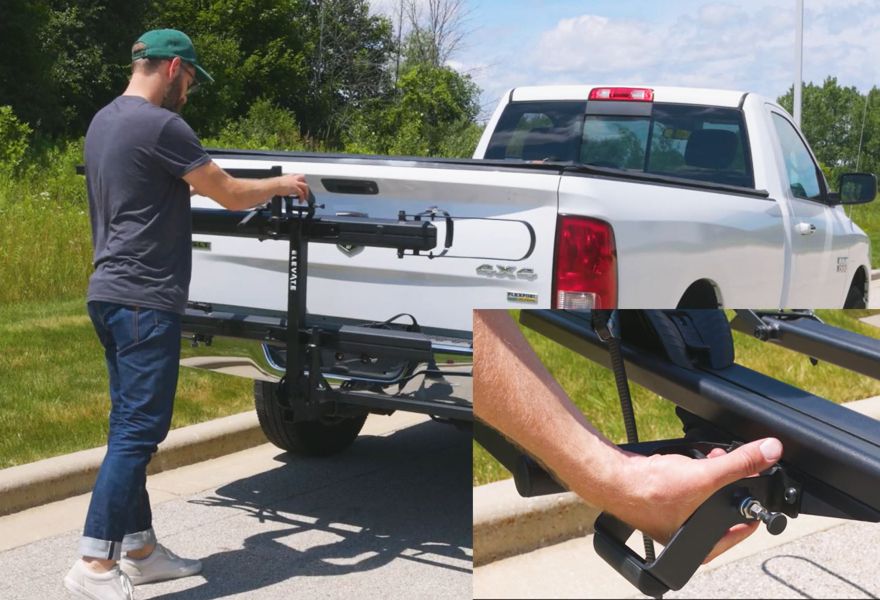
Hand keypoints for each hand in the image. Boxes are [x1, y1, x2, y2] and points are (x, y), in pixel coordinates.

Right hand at [277, 174, 308, 202]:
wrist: (273, 186)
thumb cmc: (274, 185)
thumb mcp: (280, 183)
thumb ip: (284, 185)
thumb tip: (285, 190)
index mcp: (289, 176)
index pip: (297, 176)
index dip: (300, 181)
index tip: (301, 185)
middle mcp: (293, 178)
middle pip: (303, 179)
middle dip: (305, 185)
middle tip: (306, 191)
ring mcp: (295, 183)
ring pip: (305, 186)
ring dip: (306, 192)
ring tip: (305, 198)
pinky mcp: (295, 188)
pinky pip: (301, 193)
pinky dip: (302, 198)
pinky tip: (300, 201)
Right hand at [606, 437, 782, 562]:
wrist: (614, 478)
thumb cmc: (650, 491)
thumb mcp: (704, 476)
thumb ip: (740, 464)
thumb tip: (769, 452)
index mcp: (702, 547)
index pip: (742, 527)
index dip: (751, 502)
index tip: (757, 482)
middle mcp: (688, 539)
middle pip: (723, 508)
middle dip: (727, 480)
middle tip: (726, 464)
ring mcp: (674, 521)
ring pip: (704, 495)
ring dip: (707, 473)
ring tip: (704, 460)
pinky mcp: (661, 503)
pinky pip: (686, 487)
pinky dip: (689, 472)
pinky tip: (684, 461)